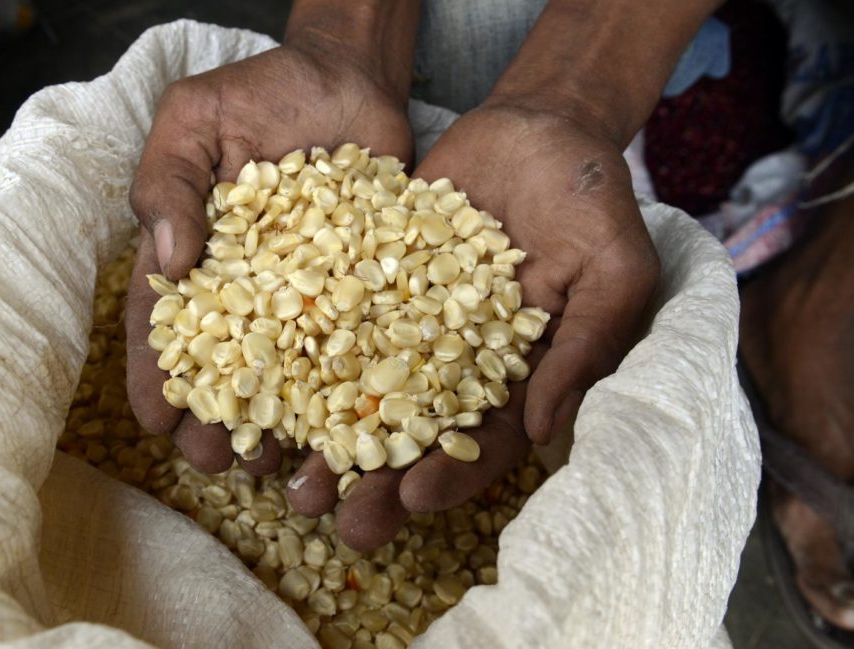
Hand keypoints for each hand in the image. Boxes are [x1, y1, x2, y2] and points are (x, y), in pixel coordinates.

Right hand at [126, 42, 411, 474]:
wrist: (350, 76)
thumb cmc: (262, 91)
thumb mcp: (194, 120)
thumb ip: (169, 182)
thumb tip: (169, 261)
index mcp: (199, 252)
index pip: (165, 320)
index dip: (155, 374)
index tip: (153, 423)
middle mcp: (251, 284)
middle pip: (226, 360)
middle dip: (214, 415)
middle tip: (213, 462)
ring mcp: (307, 290)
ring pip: (288, 367)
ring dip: (277, 420)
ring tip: (273, 464)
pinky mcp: (361, 285)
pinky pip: (351, 339)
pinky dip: (346, 386)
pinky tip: (344, 429)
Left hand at [289, 100, 658, 549]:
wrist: (537, 126)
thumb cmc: (592, 200)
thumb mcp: (612, 271)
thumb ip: (582, 346)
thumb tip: (543, 430)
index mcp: (514, 375)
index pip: (482, 441)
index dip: (450, 476)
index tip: (412, 500)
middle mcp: (452, 360)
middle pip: (410, 433)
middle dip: (375, 480)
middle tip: (337, 521)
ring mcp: (406, 321)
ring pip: (359, 388)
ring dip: (323, 435)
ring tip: (280, 471)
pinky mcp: (370, 278)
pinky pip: (331, 317)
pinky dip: (296, 351)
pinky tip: (257, 380)